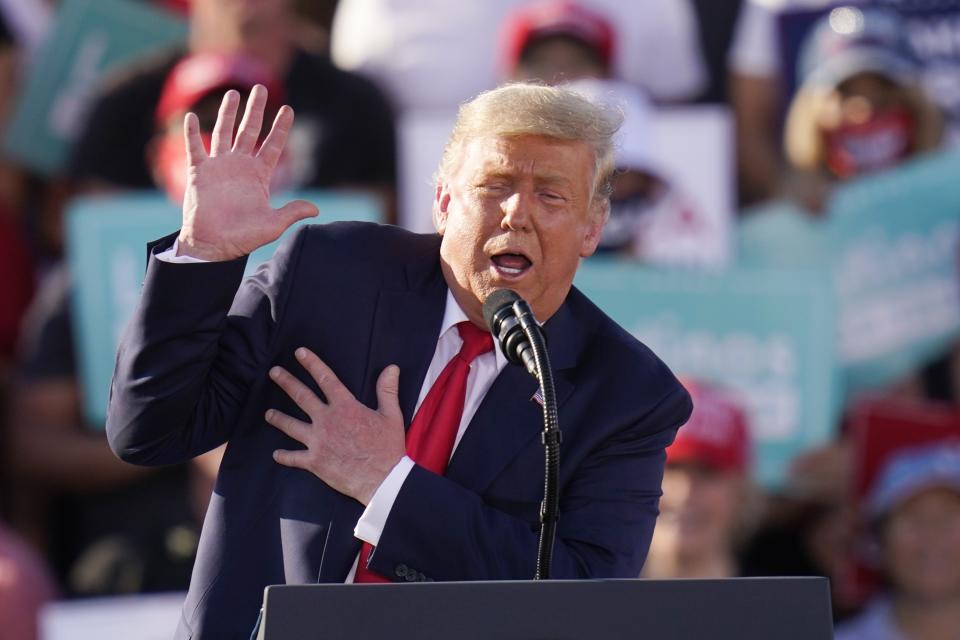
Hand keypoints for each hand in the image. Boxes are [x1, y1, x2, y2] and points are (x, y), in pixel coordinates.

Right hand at [177, 85, 317, 260]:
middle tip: (261, 88)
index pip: (272, 146)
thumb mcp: (273, 225)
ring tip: (233, 93)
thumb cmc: (243, 238)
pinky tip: (190, 116)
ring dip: (228, 113)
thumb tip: (316, 209)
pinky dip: (191, 133)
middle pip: (249, 131)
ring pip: (223, 132)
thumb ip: (292, 212)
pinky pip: (194, 148)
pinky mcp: (199, 172)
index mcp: (259, 175)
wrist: (213, 246)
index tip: (288, 109)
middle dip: (255, 110)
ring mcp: (219, 167)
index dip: (280, 128)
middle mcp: (240, 166)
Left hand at [265, 348, 406, 504]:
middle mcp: (327, 421)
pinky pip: (294, 458)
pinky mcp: (314, 461)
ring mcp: (318, 441)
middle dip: (286, 382)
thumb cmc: (387, 447)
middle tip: (274, 372)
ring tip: (268, 414)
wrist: (382, 479)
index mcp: (345, 407)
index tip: (299, 352)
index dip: (312, 363)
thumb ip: (387, 390)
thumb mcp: (391, 415)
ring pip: (291, 426)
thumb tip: (391, 368)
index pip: (325, 378)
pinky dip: (284, 456)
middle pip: (301, 396)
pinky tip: (276, 454)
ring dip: (278, 418)